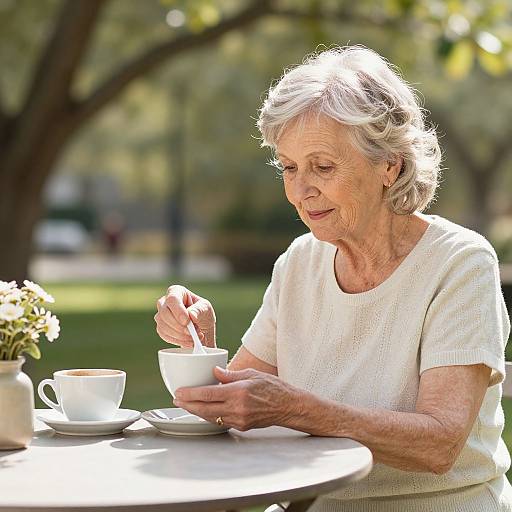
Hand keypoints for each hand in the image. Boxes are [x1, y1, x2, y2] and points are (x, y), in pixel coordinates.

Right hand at [155, 285, 215, 347]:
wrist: (201, 328)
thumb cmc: (203, 313)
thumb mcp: (206, 308)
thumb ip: (199, 310)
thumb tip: (191, 315)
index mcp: (176, 291)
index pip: (172, 299)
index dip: (178, 311)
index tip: (187, 322)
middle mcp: (165, 301)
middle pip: (164, 313)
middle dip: (179, 326)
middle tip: (193, 332)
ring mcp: (160, 315)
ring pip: (163, 326)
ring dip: (180, 335)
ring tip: (194, 337)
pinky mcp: (160, 328)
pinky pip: (164, 335)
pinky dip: (178, 340)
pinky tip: (188, 341)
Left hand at [173, 367, 298, 430]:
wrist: (288, 406)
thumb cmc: (272, 387)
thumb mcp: (251, 374)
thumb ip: (230, 374)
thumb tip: (214, 372)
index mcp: (238, 392)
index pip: (208, 394)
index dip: (190, 394)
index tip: (179, 392)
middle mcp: (236, 408)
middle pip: (204, 408)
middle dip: (188, 404)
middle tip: (177, 399)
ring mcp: (238, 419)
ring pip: (210, 417)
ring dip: (196, 411)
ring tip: (186, 404)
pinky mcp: (241, 426)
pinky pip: (220, 421)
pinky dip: (210, 415)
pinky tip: (204, 410)